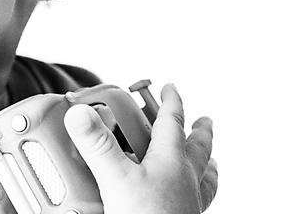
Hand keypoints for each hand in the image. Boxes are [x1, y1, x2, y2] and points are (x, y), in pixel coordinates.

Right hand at [65, 83, 218, 213]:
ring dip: (206, 162)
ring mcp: (189, 202)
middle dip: (198, 131)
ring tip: (210, 158)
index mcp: (171, 161)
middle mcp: (185, 179)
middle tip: (203, 120)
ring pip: (205, 175)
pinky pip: (200, 200)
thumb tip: (80, 113)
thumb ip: (97, 145)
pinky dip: (200, 191)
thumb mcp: (115, 179)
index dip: (171, 102)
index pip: (173, 122)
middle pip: (198, 148)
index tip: (171, 87)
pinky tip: (189, 197)